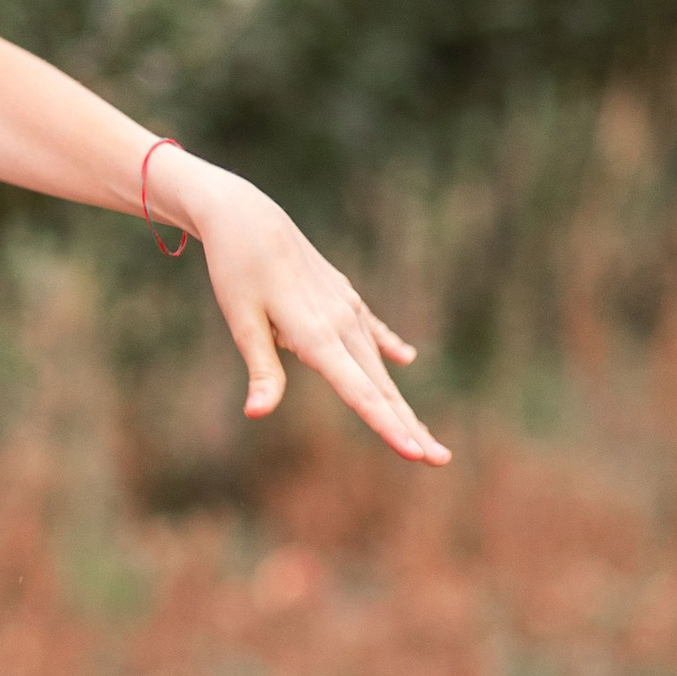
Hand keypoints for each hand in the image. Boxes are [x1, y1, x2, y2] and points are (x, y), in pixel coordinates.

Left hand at [171, 161, 448, 466]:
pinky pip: (370, 329)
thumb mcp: (241, 321)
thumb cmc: (236, 270)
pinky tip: (406, 358)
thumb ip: (260, 369)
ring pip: (379, 364)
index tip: (415, 452)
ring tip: (423, 433)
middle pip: (380, 385)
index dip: (387, 425)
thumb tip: (257, 413)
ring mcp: (346, 308)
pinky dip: (387, 346)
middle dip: (409, 425)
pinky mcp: (342, 296)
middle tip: (440, 460)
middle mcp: (341, 323)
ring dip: (401, 400)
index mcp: (316, 335)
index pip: (360, 392)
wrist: (245, 215)